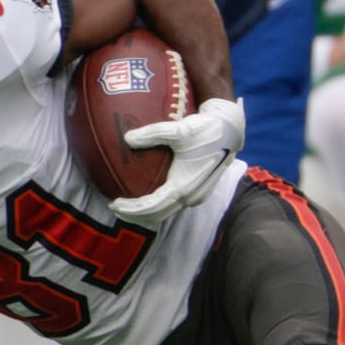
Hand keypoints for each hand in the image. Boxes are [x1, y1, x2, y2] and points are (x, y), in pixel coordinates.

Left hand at [109, 97, 244, 226]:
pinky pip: (172, 205)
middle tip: (114, 206)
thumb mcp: (178, 130)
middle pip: (157, 215)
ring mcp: (196, 197)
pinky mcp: (198, 193)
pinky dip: (156, 206)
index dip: (131, 209)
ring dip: (145, 212)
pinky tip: (146, 197)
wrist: (230, 130)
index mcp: (184, 186)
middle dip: (134, 214)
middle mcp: (190, 197)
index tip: (113, 204)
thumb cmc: (205, 129)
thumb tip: (127, 138)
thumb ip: (152, 133)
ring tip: (126, 206)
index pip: (152, 207)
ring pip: (165, 213)